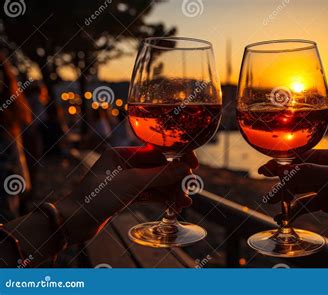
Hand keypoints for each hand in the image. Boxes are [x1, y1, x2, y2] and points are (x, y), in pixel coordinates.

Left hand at [56, 146, 197, 243]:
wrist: (74, 222)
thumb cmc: (96, 197)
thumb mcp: (132, 184)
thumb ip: (160, 175)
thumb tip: (185, 168)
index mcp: (122, 153)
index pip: (156, 151)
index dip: (176, 157)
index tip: (193, 164)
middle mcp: (124, 164)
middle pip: (158, 168)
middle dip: (175, 179)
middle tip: (189, 189)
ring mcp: (125, 180)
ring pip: (156, 183)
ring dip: (171, 192)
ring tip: (184, 203)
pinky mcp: (126, 195)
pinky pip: (149, 193)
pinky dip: (162, 198)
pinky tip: (174, 205)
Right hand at [258, 149, 327, 235]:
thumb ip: (310, 173)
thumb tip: (284, 170)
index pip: (300, 158)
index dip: (281, 164)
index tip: (264, 170)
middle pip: (298, 175)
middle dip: (281, 183)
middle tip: (267, 194)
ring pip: (301, 191)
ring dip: (287, 198)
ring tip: (272, 206)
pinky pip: (308, 206)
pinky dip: (296, 211)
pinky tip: (286, 217)